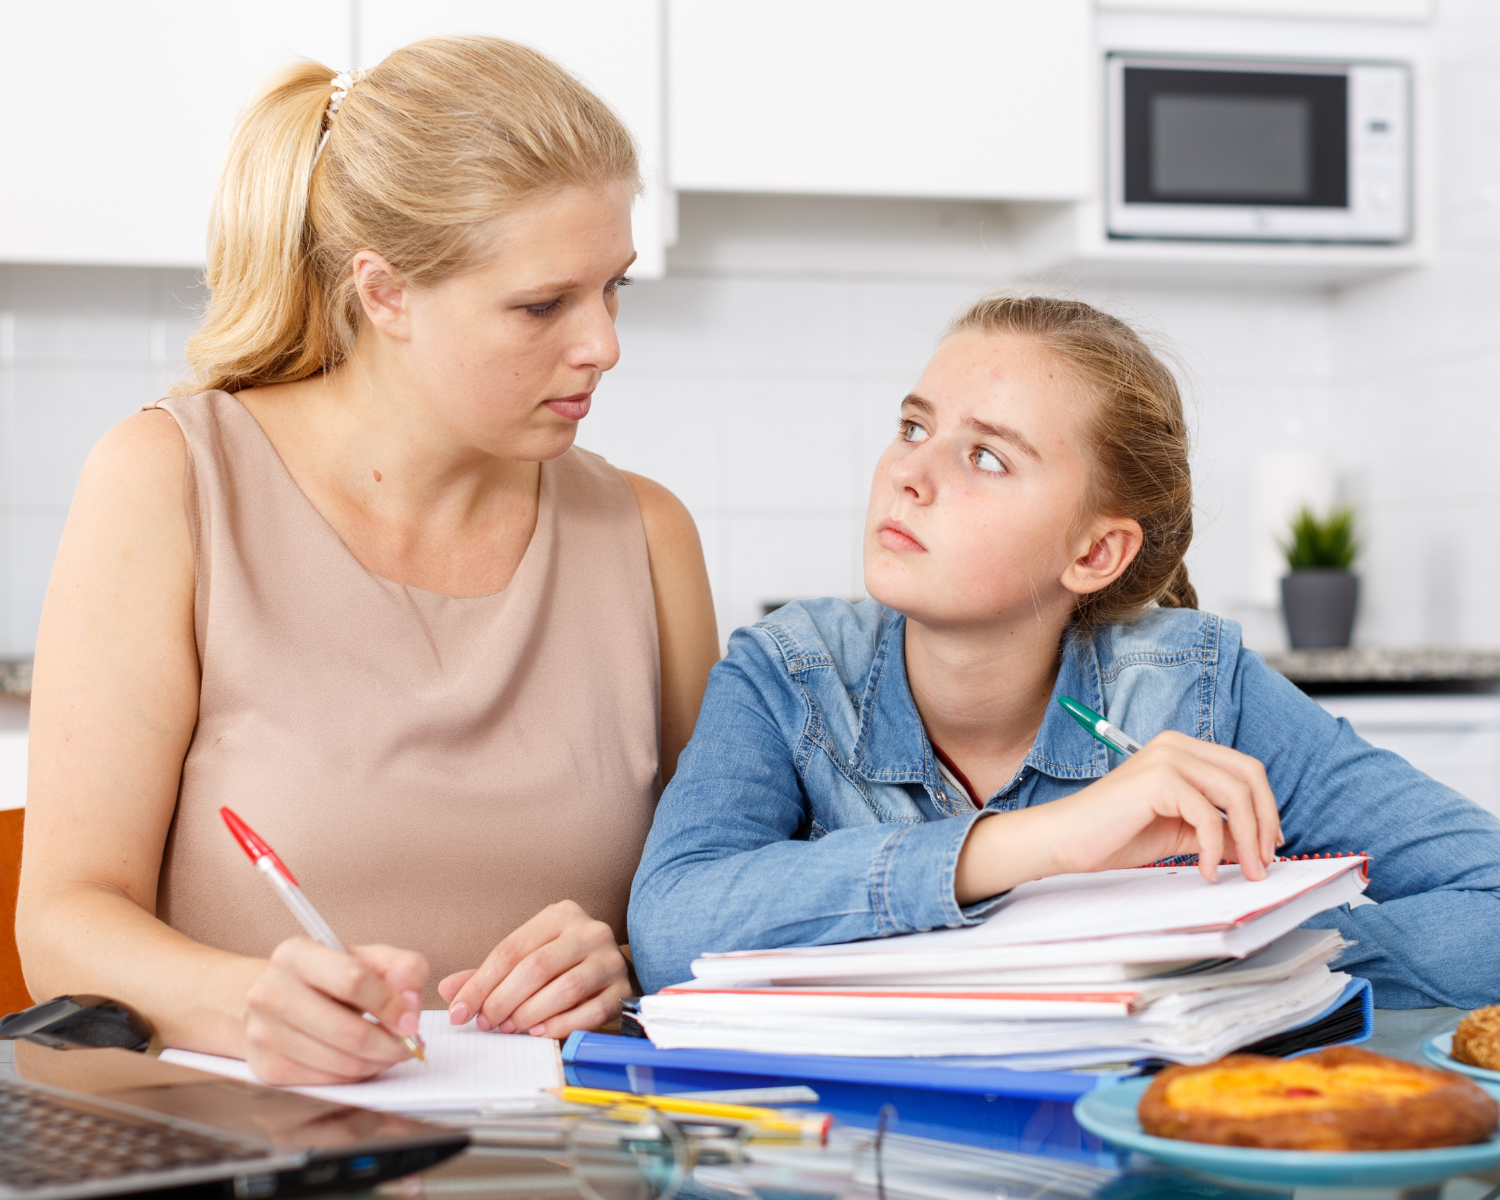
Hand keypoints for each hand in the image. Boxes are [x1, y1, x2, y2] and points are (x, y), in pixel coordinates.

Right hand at [242, 939, 427, 1085]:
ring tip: (390, 1051)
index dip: (390, 1004)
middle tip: (410, 1045)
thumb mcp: (365, 958)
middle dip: (391, 1044)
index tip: (411, 1020)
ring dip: (378, 1062)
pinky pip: (329, 1081)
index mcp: (296, 955)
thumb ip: (401, 968)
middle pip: (349, 1031)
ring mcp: (264, 1033)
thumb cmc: (326, 978)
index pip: (352, 980)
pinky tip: (364, 1060)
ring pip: (342, 1062)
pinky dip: (357, 1075)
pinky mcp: (268, 1068)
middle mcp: (271, 992)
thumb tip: (411, 1006)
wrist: (272, 1001)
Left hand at [438, 900, 631, 1039]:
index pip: (511, 949)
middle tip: (486, 1022)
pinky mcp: (623, 988)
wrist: (609, 968)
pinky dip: (561, 1025)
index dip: (480, 983)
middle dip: (503, 1000)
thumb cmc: (561, 964)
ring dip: (530, 1014)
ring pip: (566, 988)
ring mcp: (610, 959)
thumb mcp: (526, 959)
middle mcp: (589, 931)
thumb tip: (449, 990)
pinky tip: (540, 1033)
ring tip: (510, 1028)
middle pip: (537, 967)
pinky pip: (591, 1011)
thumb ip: (488, 975)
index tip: (460, 1010)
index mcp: (560, 915)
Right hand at [955, 731, 1282, 904]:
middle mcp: (1175, 745)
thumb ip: (1214, 831)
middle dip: (1264, 823)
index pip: (1244, 769)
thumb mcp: (1177, 832)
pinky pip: (1208, 816)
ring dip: (1248, 838)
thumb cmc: (1110, 834)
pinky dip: (1214, 848)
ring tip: (1243, 870)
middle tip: (1262, 862)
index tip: (1268, 845)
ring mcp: (1166, 757)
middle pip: (1249, 775)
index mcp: (1180, 750)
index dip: (1266, 808)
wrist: (1064, 841)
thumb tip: (1252, 846)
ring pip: (1235, 793)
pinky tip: (1204, 869)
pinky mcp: (1157, 779)